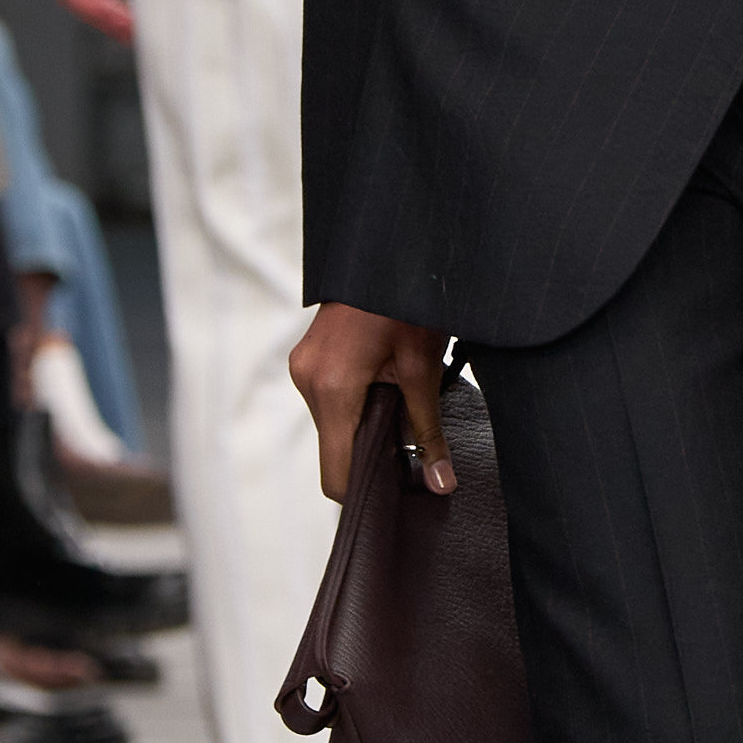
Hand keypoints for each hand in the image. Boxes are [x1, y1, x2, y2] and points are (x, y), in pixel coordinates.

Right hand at [289, 302, 451, 500]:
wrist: (386, 249)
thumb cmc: (406, 303)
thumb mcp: (423, 368)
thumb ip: (428, 430)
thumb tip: (440, 482)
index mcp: (332, 389)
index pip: (335, 473)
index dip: (365, 490)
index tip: (396, 492)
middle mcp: (307, 380)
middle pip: (334, 448)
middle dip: (371, 453)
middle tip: (413, 448)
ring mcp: (303, 367)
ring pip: (333, 423)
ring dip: (365, 424)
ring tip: (402, 404)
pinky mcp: (308, 356)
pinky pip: (329, 399)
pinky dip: (355, 404)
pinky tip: (385, 386)